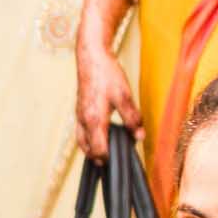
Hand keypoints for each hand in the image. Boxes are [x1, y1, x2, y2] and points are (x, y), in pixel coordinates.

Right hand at [74, 32, 139, 157]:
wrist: (91, 57)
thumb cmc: (106, 74)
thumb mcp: (125, 95)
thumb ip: (132, 118)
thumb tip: (139, 136)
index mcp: (94, 119)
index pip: (99, 150)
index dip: (109, 159)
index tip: (121, 160)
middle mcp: (83, 120)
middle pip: (87, 150)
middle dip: (99, 157)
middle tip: (114, 159)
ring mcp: (78, 115)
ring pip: (82, 142)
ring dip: (92, 150)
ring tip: (106, 152)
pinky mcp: (78, 110)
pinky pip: (81, 132)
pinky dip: (88, 140)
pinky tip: (100, 135)